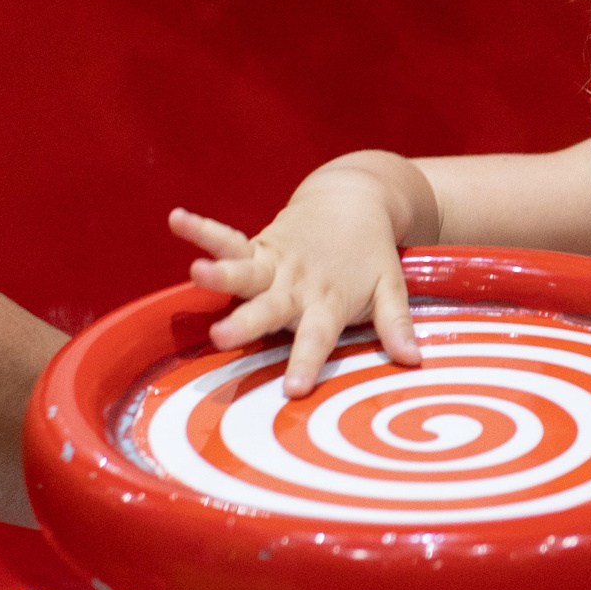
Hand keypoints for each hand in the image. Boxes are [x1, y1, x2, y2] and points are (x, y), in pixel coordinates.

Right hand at [171, 176, 421, 396]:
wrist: (355, 200)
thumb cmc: (370, 255)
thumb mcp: (390, 287)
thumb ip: (396, 324)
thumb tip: (414, 360)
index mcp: (329, 301)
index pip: (318, 338)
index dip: (306, 363)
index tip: (293, 390)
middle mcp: (297, 285)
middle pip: (270, 308)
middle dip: (246, 324)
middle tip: (222, 338)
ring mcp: (274, 264)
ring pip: (244, 271)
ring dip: (220, 273)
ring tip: (196, 272)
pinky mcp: (257, 245)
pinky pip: (227, 237)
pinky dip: (202, 229)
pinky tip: (176, 219)